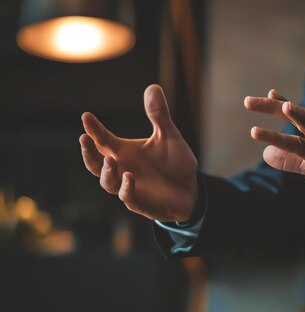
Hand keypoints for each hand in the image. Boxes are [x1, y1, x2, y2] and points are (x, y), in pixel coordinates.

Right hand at [79, 84, 197, 221]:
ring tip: (110, 160)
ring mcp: (129, 187)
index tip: (86, 116)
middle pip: (94, 163)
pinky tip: (129, 176)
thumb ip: (159, 115)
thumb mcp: (169, 136)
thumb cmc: (175, 163)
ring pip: (107, 182)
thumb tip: (153, 86)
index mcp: (124, 151)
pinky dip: (126, 188)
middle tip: (84, 139)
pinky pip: (128, 197)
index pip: (103, 139)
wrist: (190, 190)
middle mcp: (122, 168)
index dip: (94, 129)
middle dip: (88, 152)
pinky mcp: (141, 202)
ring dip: (106, 172)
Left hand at [245, 90, 304, 210]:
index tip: (268, 93)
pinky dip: (288, 144)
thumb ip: (291, 160)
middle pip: (298, 114)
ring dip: (290, 114)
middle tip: (248, 101)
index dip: (282, 104)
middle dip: (273, 106)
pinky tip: (273, 142)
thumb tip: (265, 153)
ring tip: (270, 102)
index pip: (300, 115)